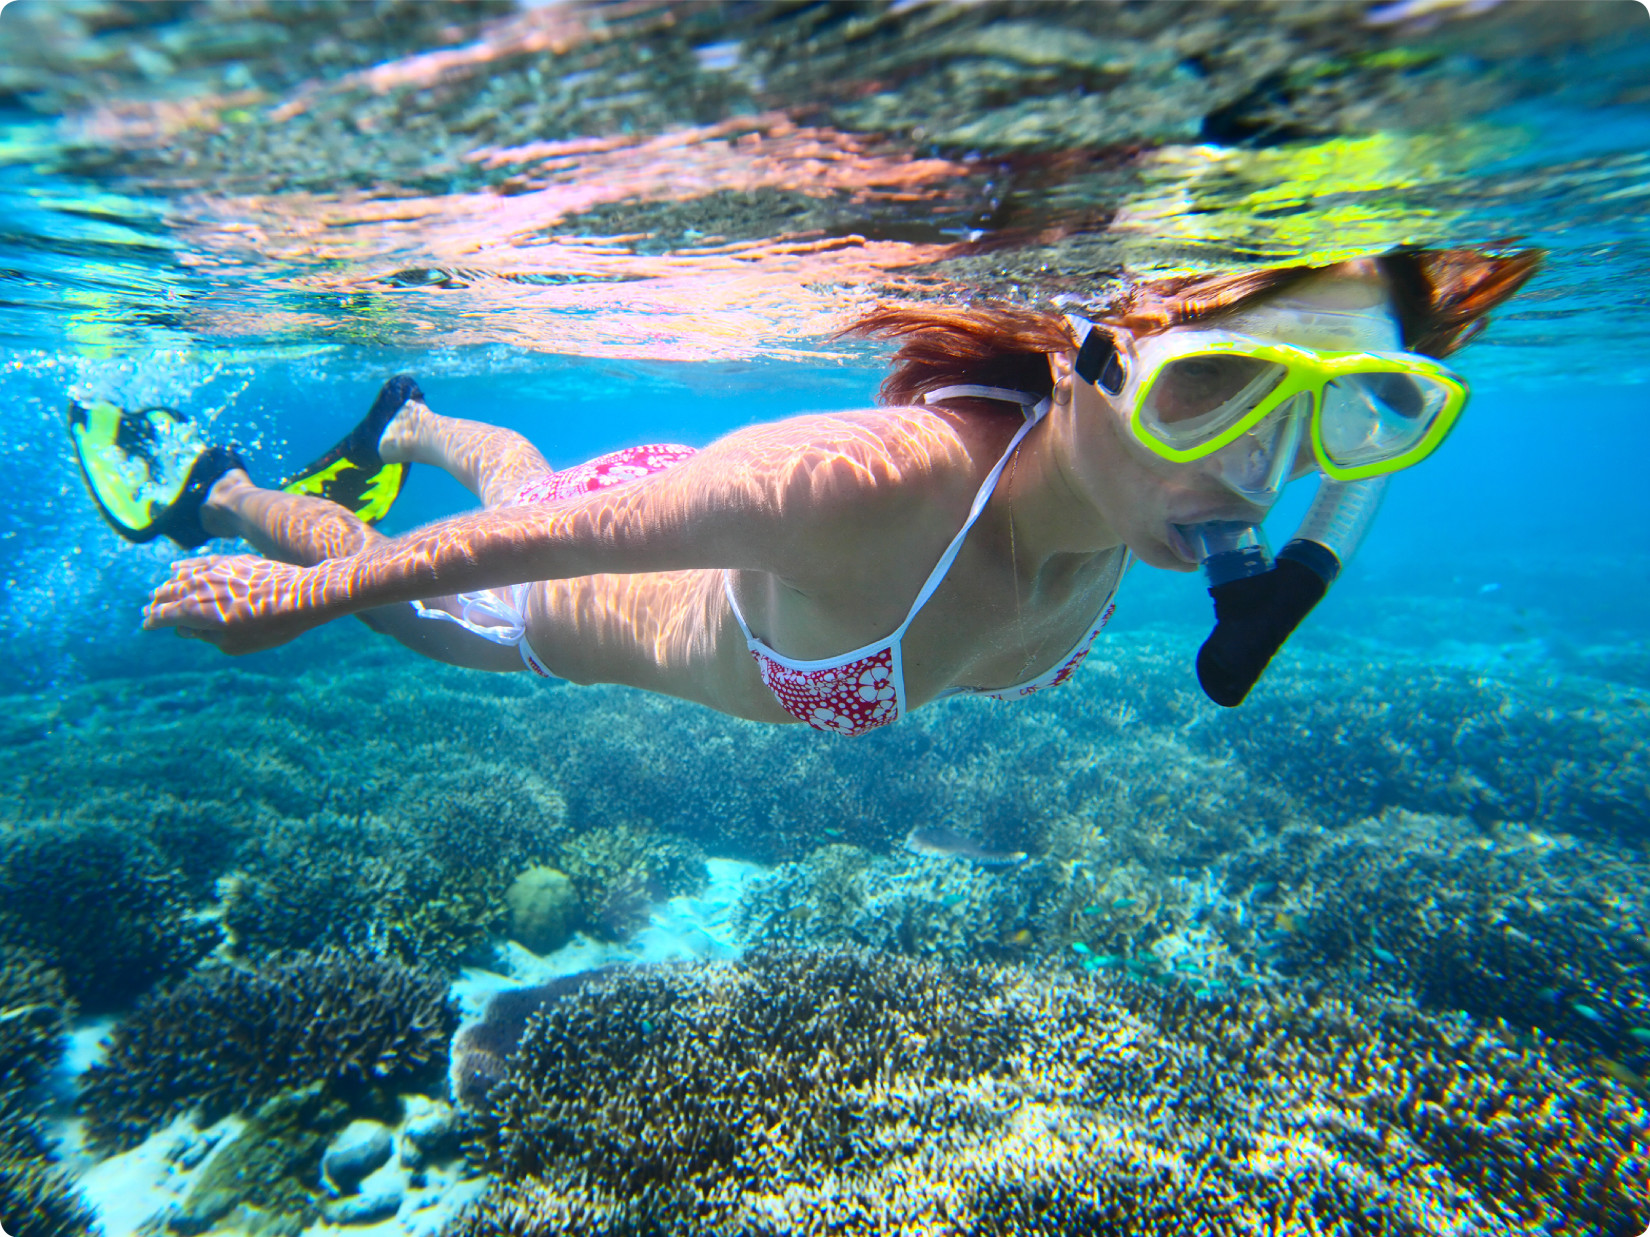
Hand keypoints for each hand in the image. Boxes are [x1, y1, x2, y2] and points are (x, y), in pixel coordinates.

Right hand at [143, 555, 326, 654]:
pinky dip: (184, 567)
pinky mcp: (229, 560)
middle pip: (167, 594)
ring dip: (168, 585)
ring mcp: (212, 570)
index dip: (152, 622)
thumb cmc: (269, 626)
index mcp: (193, 611)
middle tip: (151, 610)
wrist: (300, 595)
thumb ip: (207, 637)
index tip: (148, 626)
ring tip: (161, 592)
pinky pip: (198, 562)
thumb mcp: (234, 644)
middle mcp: (197, 587)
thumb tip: (191, 628)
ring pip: (180, 576)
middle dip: (157, 604)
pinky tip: (177, 568)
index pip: (162, 616)